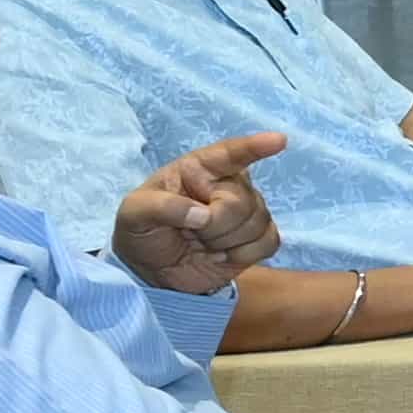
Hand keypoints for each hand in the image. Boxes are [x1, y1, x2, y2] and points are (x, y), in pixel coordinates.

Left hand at [113, 132, 286, 291]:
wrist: (153, 272)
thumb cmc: (142, 232)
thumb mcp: (134, 215)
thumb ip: (162, 208)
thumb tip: (203, 215)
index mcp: (197, 169)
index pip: (229, 154)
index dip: (254, 147)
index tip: (278, 141)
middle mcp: (227, 184)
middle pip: (242, 203)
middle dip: (216, 226)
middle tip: (191, 234)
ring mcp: (247, 211)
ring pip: (257, 224)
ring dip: (226, 243)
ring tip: (202, 244)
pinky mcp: (258, 237)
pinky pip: (270, 242)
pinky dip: (245, 254)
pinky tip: (222, 255)